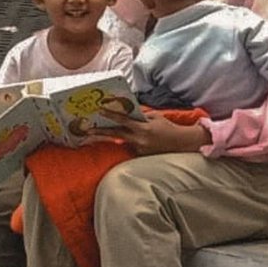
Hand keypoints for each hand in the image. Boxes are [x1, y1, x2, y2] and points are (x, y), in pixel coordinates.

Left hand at [89, 110, 210, 154]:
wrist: (181, 143)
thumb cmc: (168, 127)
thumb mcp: (155, 117)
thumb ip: (141, 115)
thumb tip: (127, 110)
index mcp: (143, 128)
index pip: (124, 121)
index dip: (111, 115)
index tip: (100, 110)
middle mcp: (140, 140)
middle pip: (116, 134)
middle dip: (101, 132)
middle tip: (87, 130)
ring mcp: (139, 149)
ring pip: (123, 141)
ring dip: (115, 136)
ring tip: (102, 134)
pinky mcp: (141, 156)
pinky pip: (130, 147)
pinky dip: (130, 142)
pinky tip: (135, 140)